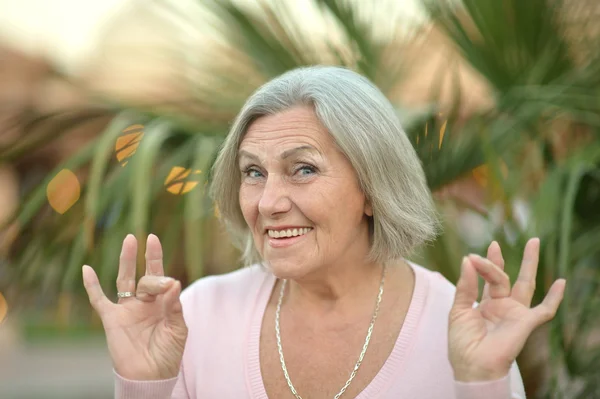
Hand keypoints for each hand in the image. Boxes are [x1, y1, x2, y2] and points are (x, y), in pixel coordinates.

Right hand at [82, 234, 187, 379]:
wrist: (150, 377)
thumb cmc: (168, 354)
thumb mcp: (177, 329)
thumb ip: (174, 306)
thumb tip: (174, 282)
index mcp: (163, 304)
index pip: (162, 279)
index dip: (160, 264)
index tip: (158, 250)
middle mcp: (145, 303)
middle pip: (145, 276)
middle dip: (149, 260)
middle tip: (149, 240)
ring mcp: (127, 309)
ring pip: (125, 280)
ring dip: (127, 260)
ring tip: (130, 240)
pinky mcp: (112, 319)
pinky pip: (99, 300)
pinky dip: (92, 286)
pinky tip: (87, 269)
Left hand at [448, 238, 565, 381]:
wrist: (473, 366)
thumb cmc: (463, 343)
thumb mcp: (458, 311)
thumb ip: (466, 286)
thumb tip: (468, 260)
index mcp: (485, 304)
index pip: (486, 279)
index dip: (482, 265)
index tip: (473, 256)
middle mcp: (501, 306)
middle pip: (504, 277)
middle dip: (502, 259)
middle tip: (497, 242)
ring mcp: (514, 313)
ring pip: (525, 284)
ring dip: (530, 264)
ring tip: (534, 242)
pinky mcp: (525, 322)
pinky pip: (545, 310)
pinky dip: (555, 297)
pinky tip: (561, 282)